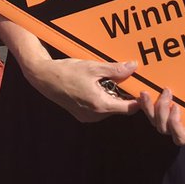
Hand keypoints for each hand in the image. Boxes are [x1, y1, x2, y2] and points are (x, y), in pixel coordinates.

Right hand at [22, 58, 139, 123]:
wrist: (44, 78)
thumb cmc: (67, 72)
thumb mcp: (93, 67)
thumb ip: (115, 69)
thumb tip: (133, 66)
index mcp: (101, 105)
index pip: (129, 109)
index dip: (137, 99)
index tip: (140, 88)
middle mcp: (95, 116)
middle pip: (119, 108)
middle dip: (122, 94)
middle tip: (122, 78)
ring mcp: (87, 117)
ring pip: (109, 108)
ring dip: (111, 96)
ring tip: (104, 80)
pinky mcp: (81, 115)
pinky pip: (98, 109)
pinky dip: (101, 98)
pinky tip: (94, 85)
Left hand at [137, 87, 184, 144]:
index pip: (180, 137)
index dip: (176, 125)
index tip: (177, 108)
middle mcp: (173, 130)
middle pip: (162, 127)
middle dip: (162, 110)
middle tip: (167, 92)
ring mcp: (162, 121)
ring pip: (152, 119)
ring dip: (149, 106)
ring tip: (147, 92)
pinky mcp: (154, 112)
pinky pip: (146, 111)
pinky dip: (143, 103)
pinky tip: (140, 93)